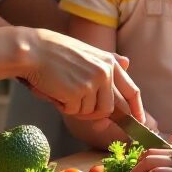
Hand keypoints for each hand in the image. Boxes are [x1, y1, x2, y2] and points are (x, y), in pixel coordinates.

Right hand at [21, 29, 139, 118]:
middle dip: (95, 114)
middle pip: (110, 108)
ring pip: (91, 113)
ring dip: (76, 108)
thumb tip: (128, 62)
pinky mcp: (78, 93)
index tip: (139, 121)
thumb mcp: (87, 52)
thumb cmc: (56, 52)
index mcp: (110, 62)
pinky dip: (64, 107)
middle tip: (75, 104)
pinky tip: (56, 91)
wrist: (33, 51)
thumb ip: (107, 60)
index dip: (136, 109)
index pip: (132, 90)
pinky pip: (75, 112)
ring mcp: (93, 83)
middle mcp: (106, 72)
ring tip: (62, 90)